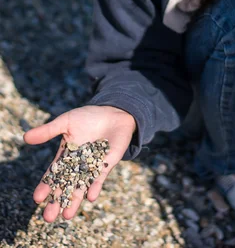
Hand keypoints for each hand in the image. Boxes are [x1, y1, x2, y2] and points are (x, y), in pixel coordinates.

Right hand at [23, 105, 135, 221]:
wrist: (115, 112)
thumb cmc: (89, 116)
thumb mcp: (66, 121)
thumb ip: (48, 131)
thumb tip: (25, 137)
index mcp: (65, 157)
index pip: (53, 175)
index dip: (45, 187)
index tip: (38, 199)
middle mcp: (77, 165)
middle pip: (65, 186)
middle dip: (57, 201)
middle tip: (49, 217)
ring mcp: (92, 166)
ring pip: (81, 187)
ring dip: (75, 201)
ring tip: (67, 215)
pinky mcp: (106, 165)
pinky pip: (100, 178)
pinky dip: (95, 187)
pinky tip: (91, 196)